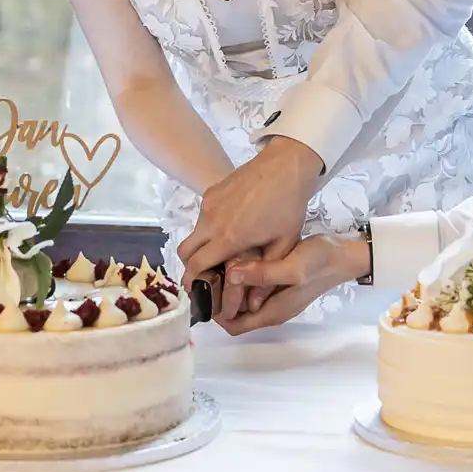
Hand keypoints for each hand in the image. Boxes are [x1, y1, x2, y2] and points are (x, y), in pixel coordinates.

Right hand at [180, 138, 325, 282]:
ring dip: (202, 246)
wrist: (286, 166)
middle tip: (207, 276)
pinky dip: (209, 228)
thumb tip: (253, 305)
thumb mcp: (284, 244)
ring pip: (194, 234)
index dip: (194, 283)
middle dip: (191, 267)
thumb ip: (266, 275)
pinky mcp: (211, 192)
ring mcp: (209, 204)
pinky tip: (232, 228)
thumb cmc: (288, 206)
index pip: (196, 266)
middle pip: (184, 252)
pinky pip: (202, 217)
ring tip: (225, 251)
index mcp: (228, 237)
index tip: (198, 292)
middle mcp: (212, 221)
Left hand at [216, 234, 371, 334]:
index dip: (215, 311)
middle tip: (211, 271)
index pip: (232, 325)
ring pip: (241, 299)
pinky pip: (251, 286)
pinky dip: (241, 276)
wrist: (344, 254)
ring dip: (229, 285)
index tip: (208, 287)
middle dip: (219, 297)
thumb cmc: (321, 262)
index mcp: (272, 312)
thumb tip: (232, 275)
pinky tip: (238, 257)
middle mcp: (270, 309)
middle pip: (234, 313)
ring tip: (220, 262)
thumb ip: (262, 274)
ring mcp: (274, 297)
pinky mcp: (277, 284)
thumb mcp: (292, 267)